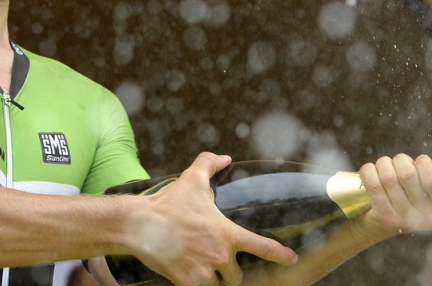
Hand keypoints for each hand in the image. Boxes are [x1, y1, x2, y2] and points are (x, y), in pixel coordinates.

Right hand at [130, 152, 297, 285]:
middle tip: (216, 263)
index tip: (291, 258)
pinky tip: (188, 276)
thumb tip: (225, 158)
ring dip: (213, 281)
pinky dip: (196, 284)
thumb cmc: (168, 203)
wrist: (140, 225)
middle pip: (236, 276)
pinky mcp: (187, 283)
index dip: (281, 254)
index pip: (263, 246)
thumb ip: (210, 165)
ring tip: (202, 270)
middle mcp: (220, 256)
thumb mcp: (192, 179)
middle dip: (229, 272)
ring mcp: (204, 272)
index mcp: (227, 233)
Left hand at [354, 154, 431, 240]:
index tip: (420, 162)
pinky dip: (369, 171)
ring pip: (389, 177)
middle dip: (401, 161)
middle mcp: (429, 218)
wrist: (385, 224)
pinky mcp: (385, 217)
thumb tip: (423, 161)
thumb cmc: (412, 198)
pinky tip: (371, 171)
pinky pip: (373, 184)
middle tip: (399, 163)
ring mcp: (406, 220)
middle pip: (408, 174)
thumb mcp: (431, 190)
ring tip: (385, 167)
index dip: (424, 164)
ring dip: (384, 164)